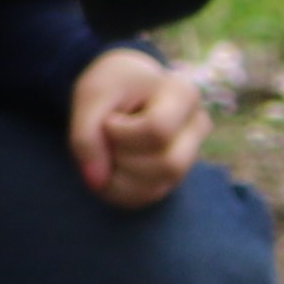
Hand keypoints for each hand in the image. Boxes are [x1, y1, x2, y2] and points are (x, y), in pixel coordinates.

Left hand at [69, 47, 207, 208]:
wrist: (123, 88)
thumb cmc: (110, 87)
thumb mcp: (89, 98)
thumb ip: (85, 137)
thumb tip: (97, 182)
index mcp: (184, 94)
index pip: (158, 131)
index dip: (121, 133)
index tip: (108, 119)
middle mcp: (198, 126)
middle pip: (167, 165)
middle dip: (123, 158)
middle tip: (107, 138)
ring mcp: (191, 154)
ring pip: (158, 186)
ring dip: (118, 176)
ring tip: (108, 151)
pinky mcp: (176, 175)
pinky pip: (148, 197)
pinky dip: (119, 189)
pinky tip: (110, 168)